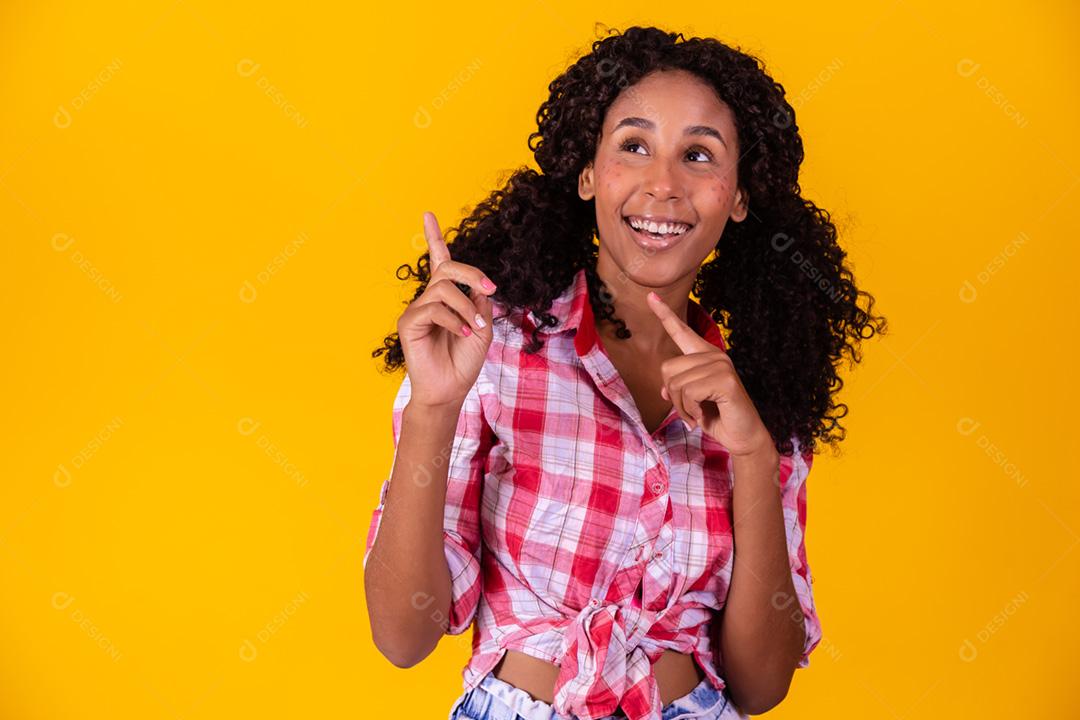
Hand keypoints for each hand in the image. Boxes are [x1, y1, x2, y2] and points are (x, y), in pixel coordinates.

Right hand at [396, 211, 497, 408]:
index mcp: (446, 298)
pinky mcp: (408, 324)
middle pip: (446, 269)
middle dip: (471, 274)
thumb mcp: (482, 327)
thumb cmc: (465, 361)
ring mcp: (416, 311)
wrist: (451, 389)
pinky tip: (463, 334)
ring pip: (443, 290)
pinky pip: (434, 309)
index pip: (439, 261)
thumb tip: (477, 284)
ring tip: (476, 328)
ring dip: (466, 307)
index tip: (427, 214)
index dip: (433, 237)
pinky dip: (454, 320)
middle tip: (490, 289)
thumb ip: (479, 301)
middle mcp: (428, 300)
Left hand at [646, 291, 774, 457]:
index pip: (681, 331)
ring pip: (676, 383)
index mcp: (705, 356)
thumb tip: (665, 390)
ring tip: (696, 415)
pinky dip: (690, 410)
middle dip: (673, 397)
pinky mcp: (725, 379)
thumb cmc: (717, 418)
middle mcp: (714, 355)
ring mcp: (721, 365)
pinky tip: (702, 417)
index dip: (664, 314)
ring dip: (682, 407)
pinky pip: (689, 393)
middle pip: (667, 368)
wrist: (742, 437)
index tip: (650, 296)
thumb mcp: (690, 402)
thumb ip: (677, 389)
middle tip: (689, 411)